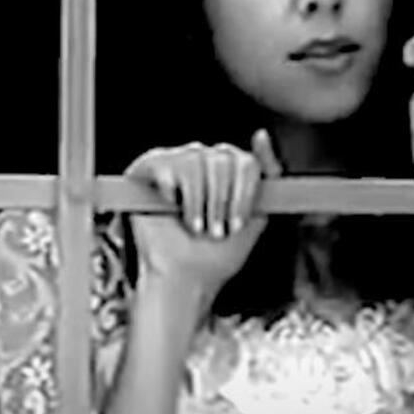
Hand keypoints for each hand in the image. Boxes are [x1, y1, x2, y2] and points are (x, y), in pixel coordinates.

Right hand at [123, 130, 282, 295]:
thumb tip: (261, 134)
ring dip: (199, 201)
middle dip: (221, 202)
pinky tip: (172, 207)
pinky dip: (174, 191)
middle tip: (214, 230)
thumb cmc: (218, 254)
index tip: (236, 226)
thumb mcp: (255, 214)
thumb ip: (266, 174)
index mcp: (227, 169)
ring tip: (195, 226)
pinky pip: (167, 162)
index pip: (245, 161)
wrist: (185, 279)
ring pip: (196, 159)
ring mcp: (174, 162)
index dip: (243, 195)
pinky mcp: (147, 169)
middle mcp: (201, 160)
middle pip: (222, 158)